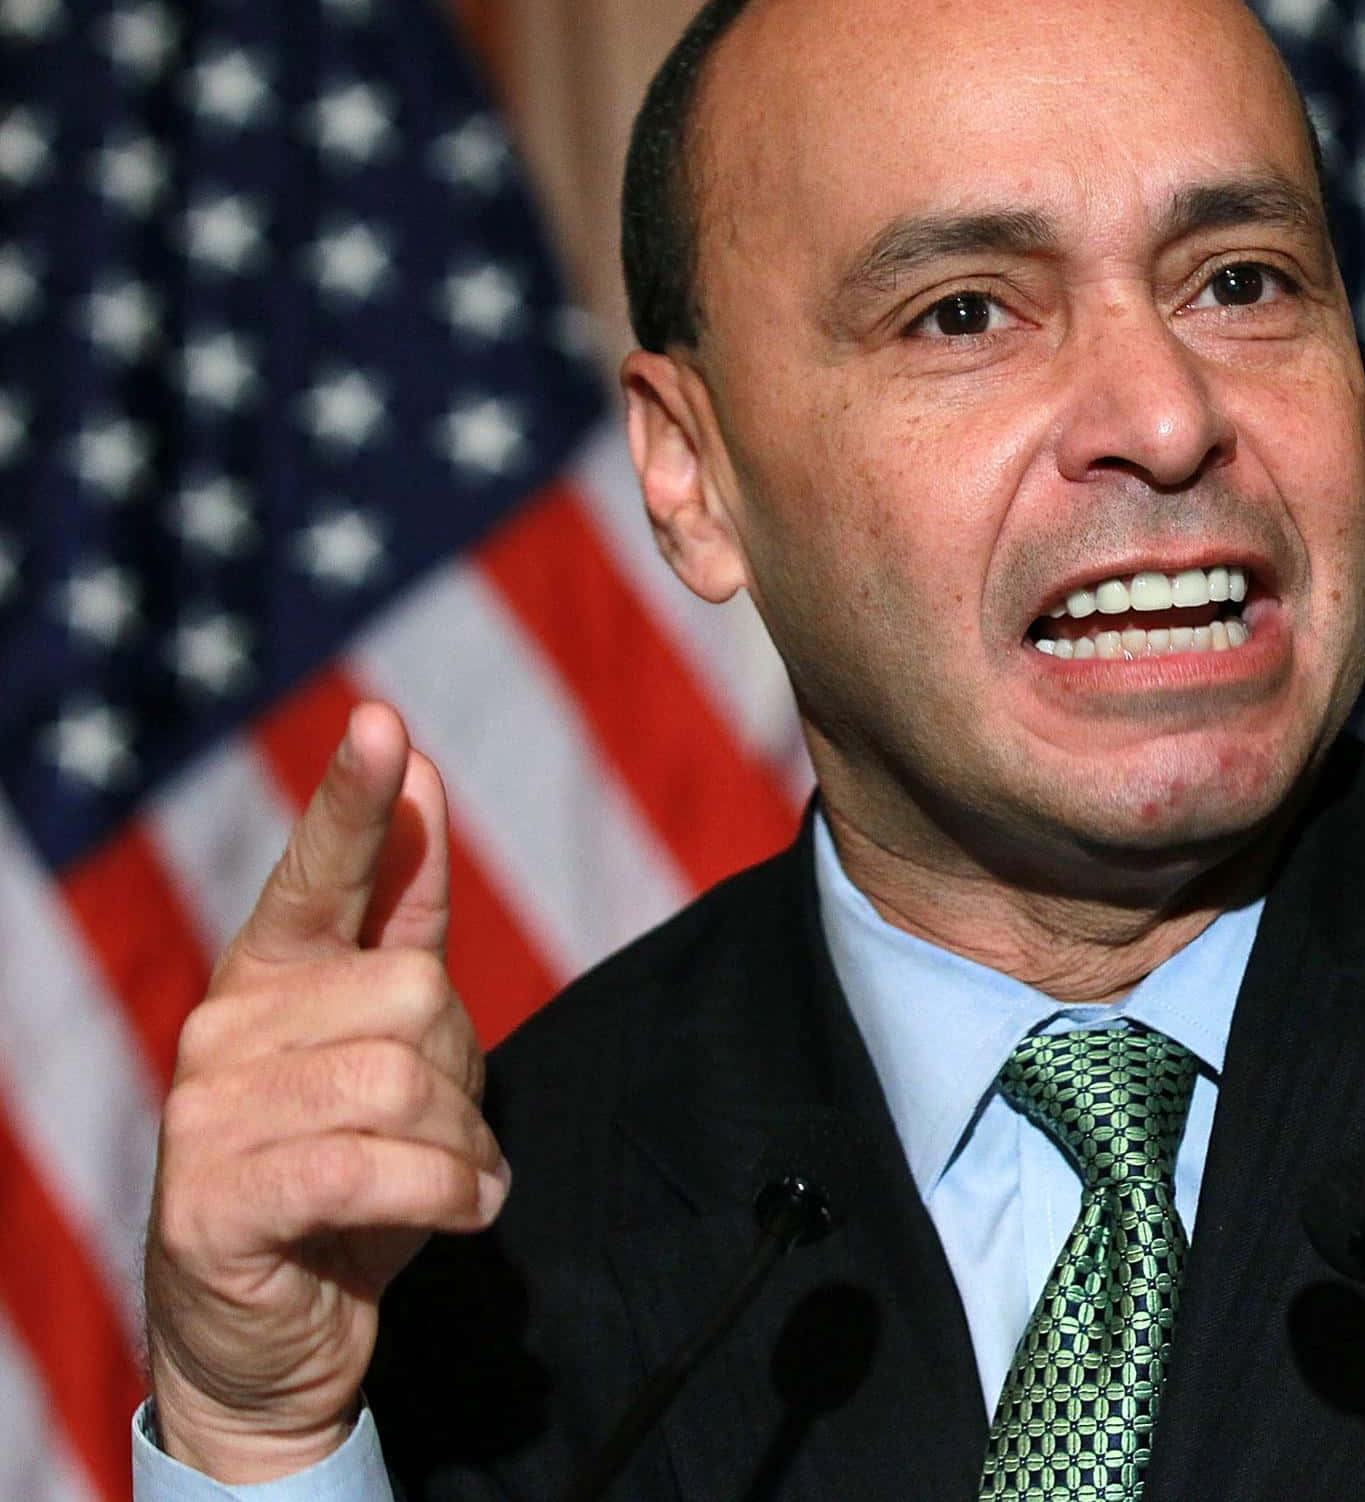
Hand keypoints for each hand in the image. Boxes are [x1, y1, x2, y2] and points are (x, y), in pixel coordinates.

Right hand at [143, 702, 508, 1481]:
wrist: (272, 1335)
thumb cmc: (346, 1180)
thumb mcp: (389, 1047)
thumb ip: (401, 921)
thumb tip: (418, 777)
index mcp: (269, 976)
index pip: (319, 871)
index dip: (355, 800)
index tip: (382, 720)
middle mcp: (226, 1026)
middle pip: (416, 994)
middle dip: (466, 1072)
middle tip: (446, 1134)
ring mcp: (208, 1113)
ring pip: (401, 1080)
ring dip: (462, 1148)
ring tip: (448, 1185)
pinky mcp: (215, 1200)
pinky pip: (372, 1165)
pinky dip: (442, 1195)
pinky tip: (449, 1215)